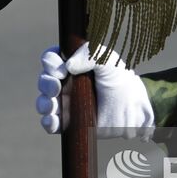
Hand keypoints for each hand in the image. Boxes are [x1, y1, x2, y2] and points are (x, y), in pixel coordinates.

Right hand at [37, 44, 153, 137]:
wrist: (132, 109)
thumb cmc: (120, 81)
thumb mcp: (108, 60)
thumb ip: (89, 54)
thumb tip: (68, 66)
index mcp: (72, 65)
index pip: (51, 59)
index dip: (50, 63)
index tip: (61, 69)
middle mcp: (66, 83)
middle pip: (44, 80)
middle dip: (45, 83)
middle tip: (56, 88)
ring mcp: (66, 103)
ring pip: (44, 102)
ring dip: (44, 103)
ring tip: (53, 106)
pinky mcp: (69, 122)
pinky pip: (51, 123)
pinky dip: (48, 122)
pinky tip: (54, 120)